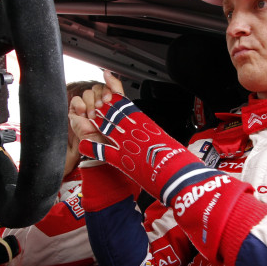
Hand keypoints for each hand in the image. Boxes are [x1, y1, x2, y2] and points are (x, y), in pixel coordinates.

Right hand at [68, 70, 123, 146]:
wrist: (104, 145)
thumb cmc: (113, 131)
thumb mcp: (120, 106)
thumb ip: (115, 87)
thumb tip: (108, 72)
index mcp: (110, 101)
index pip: (106, 85)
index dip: (108, 91)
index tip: (110, 100)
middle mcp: (98, 103)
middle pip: (96, 87)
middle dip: (100, 98)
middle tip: (103, 110)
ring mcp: (87, 107)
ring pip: (87, 93)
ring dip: (92, 105)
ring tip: (95, 117)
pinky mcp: (76, 113)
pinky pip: (76, 99)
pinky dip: (81, 106)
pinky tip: (85, 115)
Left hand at [75, 83, 266, 262]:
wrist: (183, 178)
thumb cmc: (182, 165)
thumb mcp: (170, 145)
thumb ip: (160, 141)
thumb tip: (160, 142)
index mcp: (149, 125)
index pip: (127, 106)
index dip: (115, 95)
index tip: (107, 87)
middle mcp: (137, 131)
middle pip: (113, 113)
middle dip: (101, 107)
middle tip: (92, 101)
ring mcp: (128, 144)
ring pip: (105, 127)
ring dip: (94, 122)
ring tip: (85, 117)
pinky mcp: (123, 160)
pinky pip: (101, 152)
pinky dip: (91, 148)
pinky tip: (83, 145)